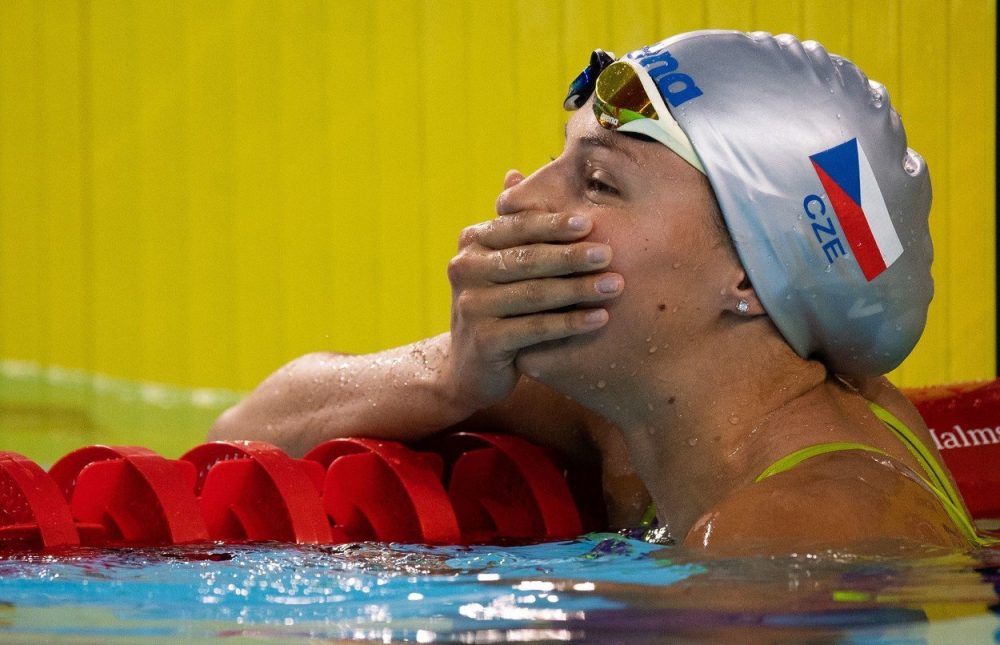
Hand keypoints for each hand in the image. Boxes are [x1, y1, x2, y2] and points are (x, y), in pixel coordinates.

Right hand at [442, 208, 623, 410]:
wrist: (471, 367)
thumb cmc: (498, 306)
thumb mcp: (499, 262)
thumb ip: (511, 224)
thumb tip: (515, 173)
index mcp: (472, 242)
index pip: (517, 226)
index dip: (553, 224)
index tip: (590, 222)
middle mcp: (464, 269)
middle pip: (528, 258)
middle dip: (572, 256)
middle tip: (610, 254)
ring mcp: (470, 306)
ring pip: (535, 293)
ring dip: (579, 289)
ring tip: (616, 285)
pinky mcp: (483, 341)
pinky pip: (535, 329)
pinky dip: (571, 323)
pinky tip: (600, 318)